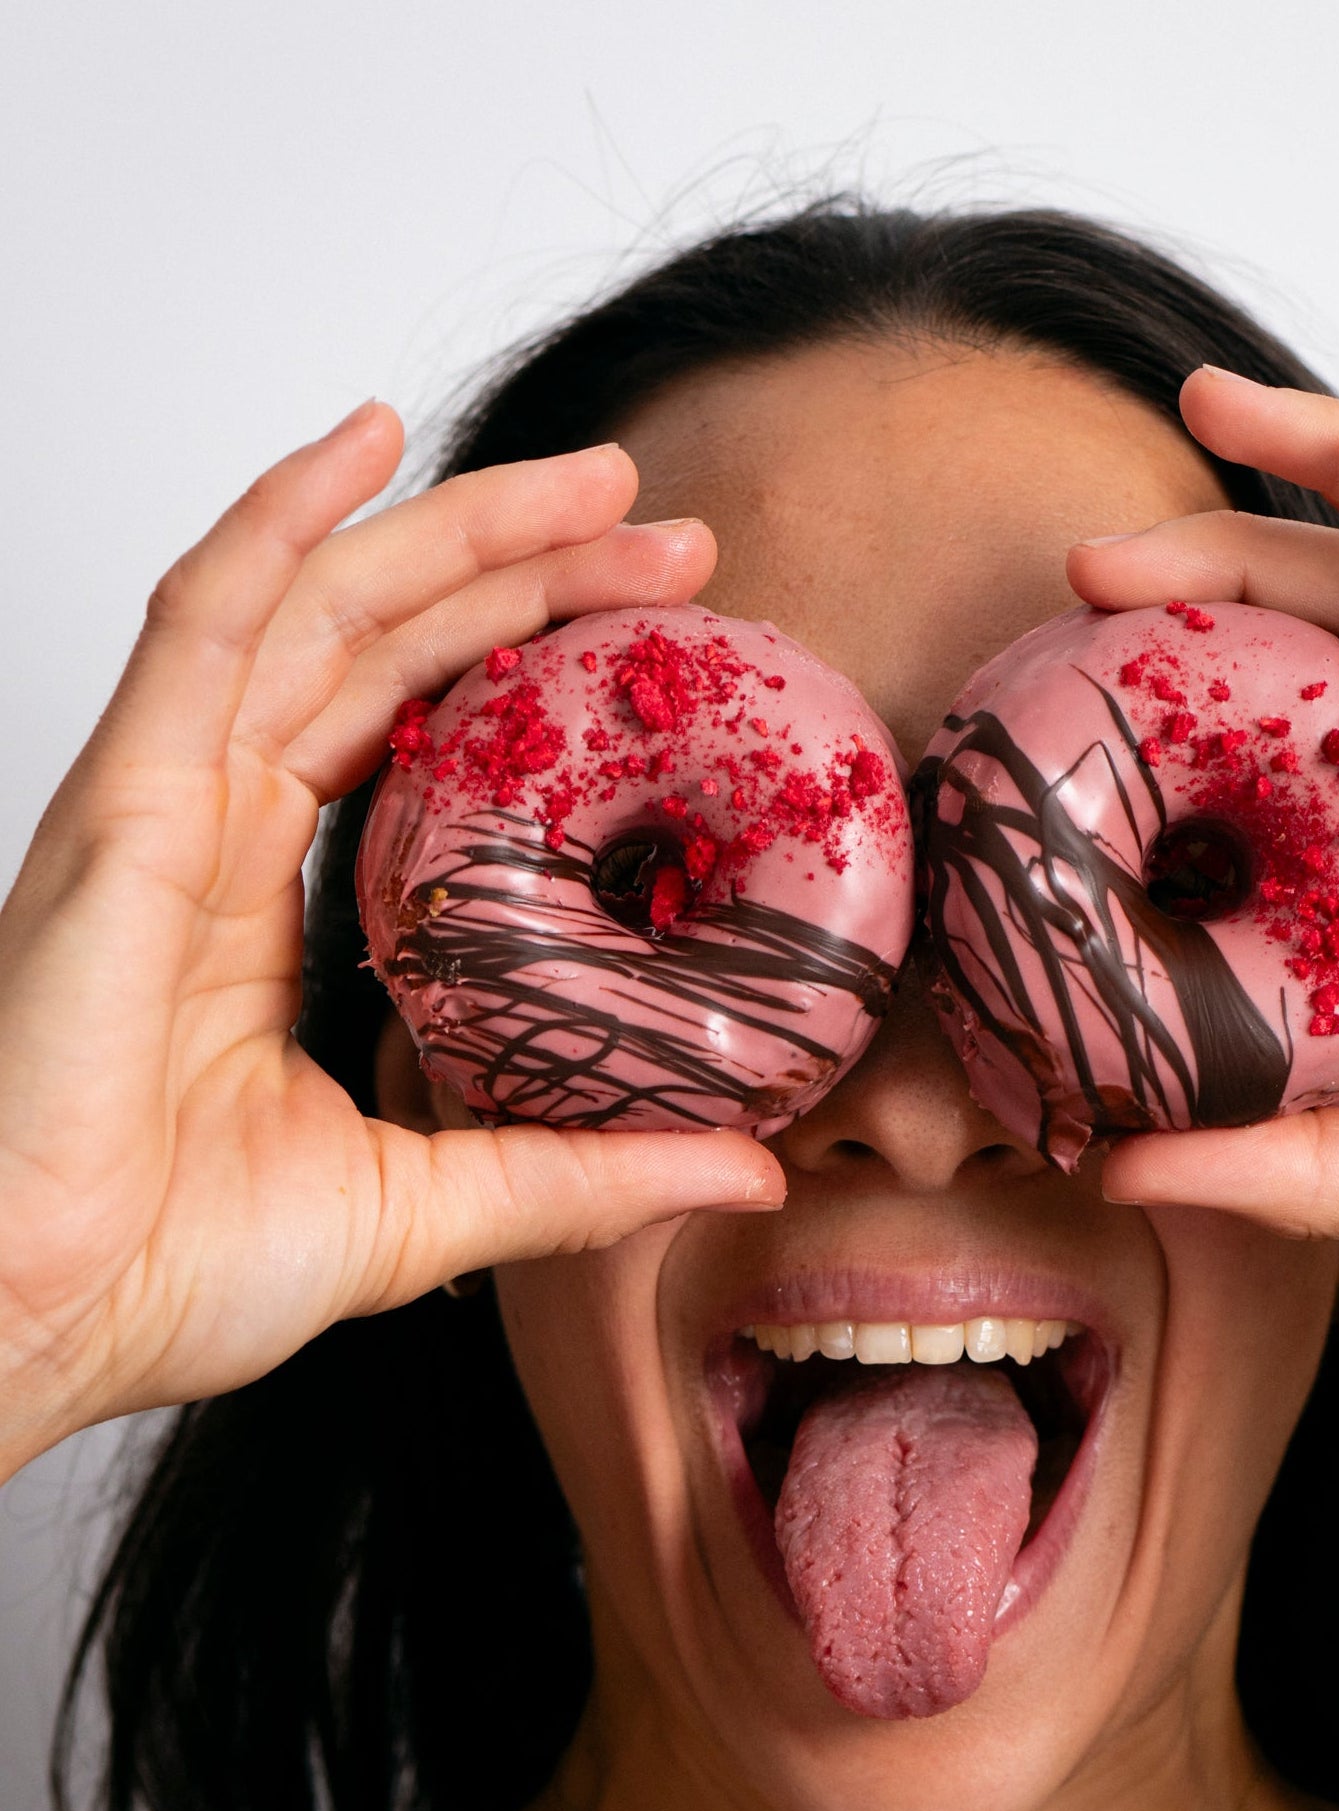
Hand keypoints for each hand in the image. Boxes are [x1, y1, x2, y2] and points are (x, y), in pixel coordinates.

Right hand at [0, 406, 782, 1479]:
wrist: (43, 1319)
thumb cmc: (170, 1267)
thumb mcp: (432, 1206)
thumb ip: (583, 1175)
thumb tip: (748, 1168)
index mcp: (274, 905)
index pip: (413, 723)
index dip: (529, 656)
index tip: (663, 627)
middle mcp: (217, 829)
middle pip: (383, 640)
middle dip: (527, 566)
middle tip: (668, 525)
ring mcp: (163, 805)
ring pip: (316, 605)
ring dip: (454, 525)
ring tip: (595, 478)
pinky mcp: (119, 809)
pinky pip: (199, 624)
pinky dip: (278, 521)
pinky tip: (362, 443)